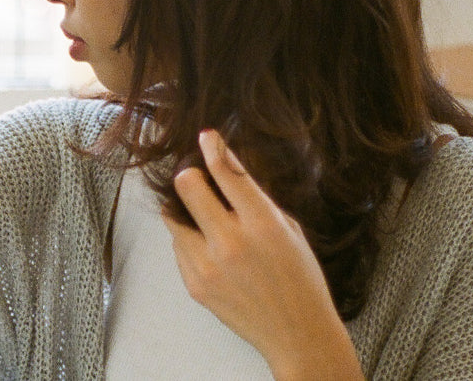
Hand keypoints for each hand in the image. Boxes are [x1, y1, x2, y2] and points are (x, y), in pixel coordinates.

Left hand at [161, 129, 363, 379]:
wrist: (297, 334)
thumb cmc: (300, 278)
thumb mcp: (290, 230)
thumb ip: (256, 201)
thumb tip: (225, 168)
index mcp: (262, 224)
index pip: (227, 173)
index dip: (213, 148)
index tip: (206, 136)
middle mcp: (231, 242)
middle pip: (186, 186)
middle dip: (189, 177)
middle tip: (196, 179)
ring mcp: (208, 265)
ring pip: (173, 217)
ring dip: (186, 212)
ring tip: (204, 220)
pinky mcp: (194, 284)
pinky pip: (178, 247)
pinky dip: (190, 242)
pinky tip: (211, 252)